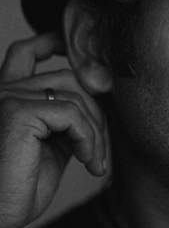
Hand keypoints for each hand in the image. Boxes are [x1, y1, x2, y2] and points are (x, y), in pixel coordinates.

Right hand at [0, 33, 107, 227]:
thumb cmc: (22, 186)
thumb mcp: (52, 142)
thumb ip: (67, 114)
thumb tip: (100, 92)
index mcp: (9, 94)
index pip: (27, 51)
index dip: (52, 42)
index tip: (75, 49)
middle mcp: (3, 90)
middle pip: (69, 77)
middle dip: (95, 109)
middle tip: (100, 146)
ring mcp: (8, 96)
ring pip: (76, 96)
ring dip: (95, 131)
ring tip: (94, 160)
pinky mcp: (17, 111)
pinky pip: (72, 114)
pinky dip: (88, 138)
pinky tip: (87, 161)